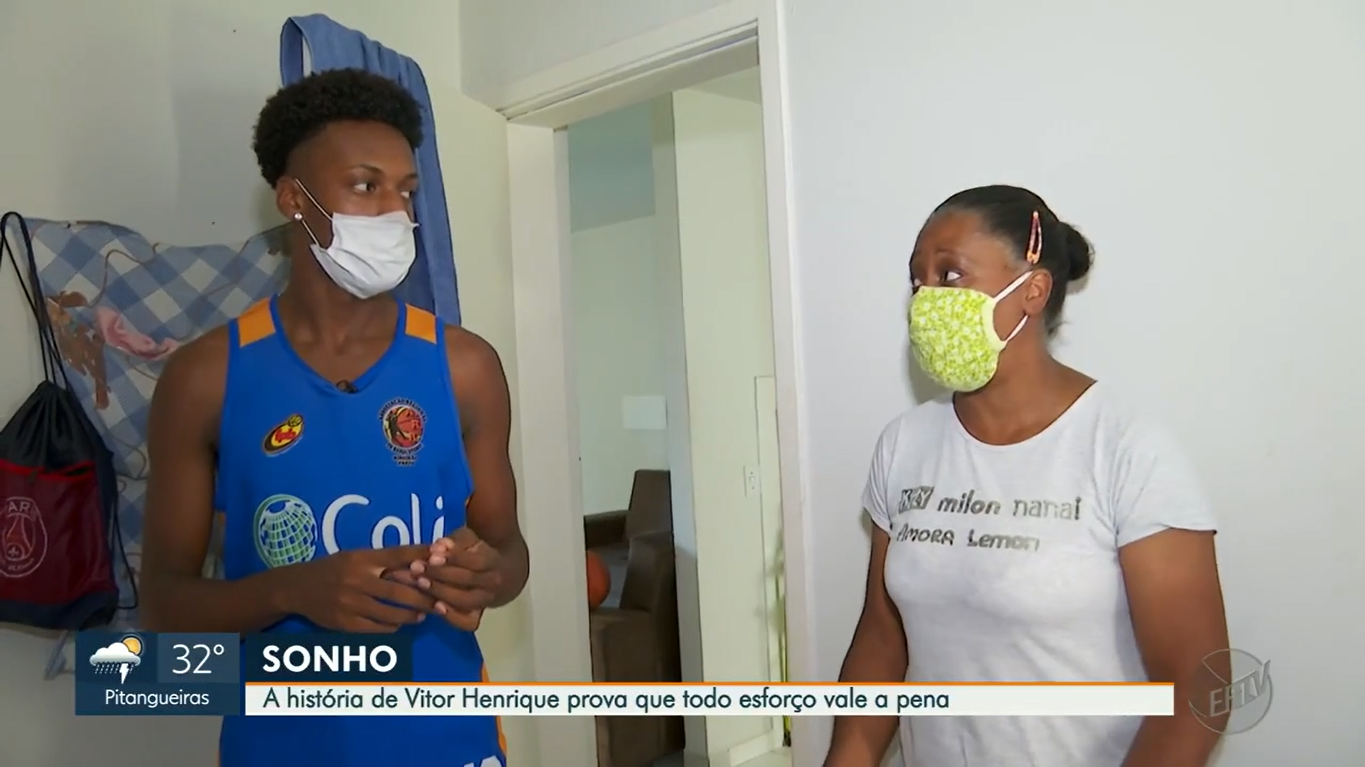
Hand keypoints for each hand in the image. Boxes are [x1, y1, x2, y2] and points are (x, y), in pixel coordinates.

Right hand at [281, 545, 437, 632]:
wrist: (297, 588)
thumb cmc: (334, 568)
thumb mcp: (357, 556)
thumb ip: (386, 559)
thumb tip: (423, 559)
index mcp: (361, 559)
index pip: (397, 555)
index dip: (421, 557)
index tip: (441, 560)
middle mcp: (356, 580)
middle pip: (399, 591)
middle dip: (423, 597)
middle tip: (439, 600)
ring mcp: (350, 604)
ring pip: (391, 613)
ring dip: (412, 615)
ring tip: (423, 614)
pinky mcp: (345, 624)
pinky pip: (377, 628)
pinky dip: (393, 626)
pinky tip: (399, 623)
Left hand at [405, 527, 501, 630]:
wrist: (500, 576)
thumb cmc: (477, 553)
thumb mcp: (469, 541)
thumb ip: (454, 542)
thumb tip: (437, 546)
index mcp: (493, 561)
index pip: (475, 561)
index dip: (453, 558)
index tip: (431, 555)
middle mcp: (493, 583)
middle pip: (469, 580)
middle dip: (441, 574)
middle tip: (416, 568)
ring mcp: (486, 602)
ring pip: (466, 600)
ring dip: (441, 592)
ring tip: (420, 583)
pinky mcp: (477, 617)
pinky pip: (466, 622)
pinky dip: (452, 616)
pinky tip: (435, 606)